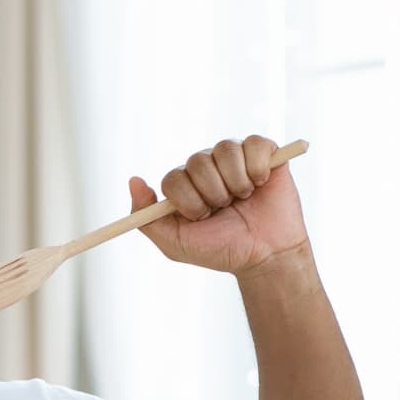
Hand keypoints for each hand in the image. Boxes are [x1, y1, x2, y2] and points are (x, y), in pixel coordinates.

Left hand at [131, 135, 307, 275]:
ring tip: (245, 198)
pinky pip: (255, 143)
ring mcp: (234, 158)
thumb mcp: (176, 243)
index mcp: (184, 185)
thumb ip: (147, 218)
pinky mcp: (264, 153)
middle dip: (213, 193)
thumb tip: (133, 180)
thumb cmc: (221, 250)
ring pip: (225, 149)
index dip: (188, 200)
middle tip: (225, 208)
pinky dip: (257, 167)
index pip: (173, 178)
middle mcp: (207, 167)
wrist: (265, 255)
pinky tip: (260, 183)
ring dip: (236, 181)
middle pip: (197, 162)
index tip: (202, 217)